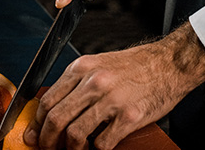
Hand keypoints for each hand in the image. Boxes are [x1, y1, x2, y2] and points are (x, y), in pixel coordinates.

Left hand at [22, 23, 204, 149]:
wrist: (170, 64)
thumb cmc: (136, 67)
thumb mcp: (99, 66)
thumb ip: (76, 84)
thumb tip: (53, 111)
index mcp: (82, 69)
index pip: (48, 101)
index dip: (37, 124)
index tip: (35, 136)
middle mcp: (93, 82)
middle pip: (56, 119)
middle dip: (48, 141)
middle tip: (49, 149)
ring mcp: (111, 100)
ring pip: (75, 134)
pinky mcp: (129, 117)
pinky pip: (101, 143)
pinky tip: (97, 149)